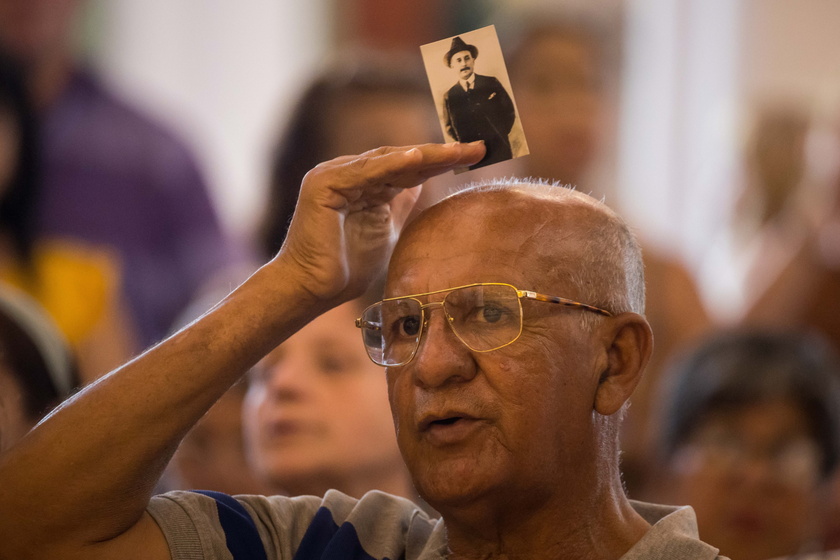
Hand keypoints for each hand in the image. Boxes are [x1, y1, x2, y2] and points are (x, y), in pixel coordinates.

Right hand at [276, 143, 484, 303]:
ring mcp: (333, 175)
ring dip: (425, 155)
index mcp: (362, 182)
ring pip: (387, 161)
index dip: (441, 161)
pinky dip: (391, 165)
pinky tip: (418, 158)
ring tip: (457, 151)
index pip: (407, 167)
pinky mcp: (323, 184)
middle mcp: (347, 172)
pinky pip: (364, 172)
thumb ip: (400, 205)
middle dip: (440, 154)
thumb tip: (422, 182)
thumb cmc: (346, 267)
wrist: (312, 290)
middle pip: (401, 158)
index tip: (477, 155)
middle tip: (478, 147)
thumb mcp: (386, 230)